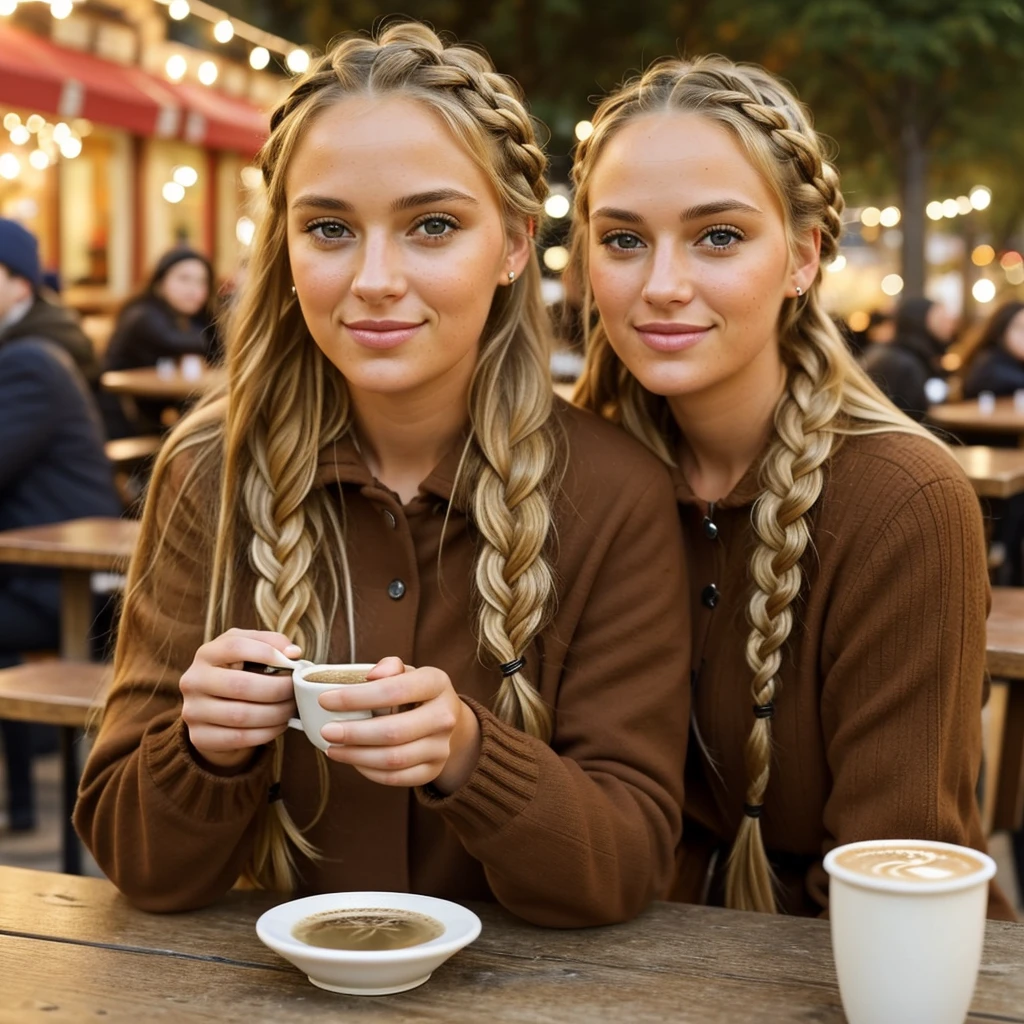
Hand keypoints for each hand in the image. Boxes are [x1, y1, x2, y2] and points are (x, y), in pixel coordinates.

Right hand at [179, 628, 301, 770]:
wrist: (213, 708)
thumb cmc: (239, 671)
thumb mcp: (251, 650)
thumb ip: (272, 643)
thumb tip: (293, 653)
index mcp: (206, 653)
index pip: (236, 647)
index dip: (268, 654)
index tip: (291, 664)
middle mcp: (193, 680)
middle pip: (241, 685)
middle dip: (278, 690)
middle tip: (296, 691)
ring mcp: (192, 711)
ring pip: (241, 715)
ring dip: (276, 713)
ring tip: (290, 708)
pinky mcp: (199, 737)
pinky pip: (239, 738)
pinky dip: (266, 733)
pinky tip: (279, 724)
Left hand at [319, 657, 481, 791]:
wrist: (445, 718)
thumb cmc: (415, 692)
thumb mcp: (407, 672)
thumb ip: (389, 667)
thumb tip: (371, 675)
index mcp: (437, 683)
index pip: (395, 690)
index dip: (356, 697)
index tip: (325, 700)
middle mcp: (445, 716)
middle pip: (394, 731)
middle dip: (354, 733)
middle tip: (326, 731)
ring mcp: (441, 747)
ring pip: (394, 759)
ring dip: (357, 756)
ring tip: (332, 748)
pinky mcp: (434, 770)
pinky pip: (397, 778)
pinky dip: (369, 772)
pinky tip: (353, 761)